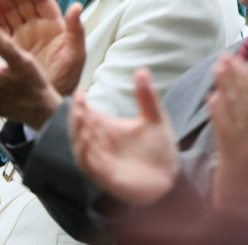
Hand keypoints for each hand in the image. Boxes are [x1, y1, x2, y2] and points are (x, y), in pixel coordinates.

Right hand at [0, 0, 85, 95]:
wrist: (49, 102)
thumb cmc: (68, 78)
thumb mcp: (76, 54)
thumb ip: (76, 30)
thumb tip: (77, 5)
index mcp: (55, 25)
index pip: (43, 0)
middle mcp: (38, 27)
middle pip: (24, 1)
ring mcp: (24, 35)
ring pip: (12, 10)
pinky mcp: (11, 46)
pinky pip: (2, 26)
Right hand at [70, 68, 179, 206]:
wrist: (170, 176)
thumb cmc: (159, 147)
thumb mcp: (154, 117)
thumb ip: (146, 95)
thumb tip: (142, 69)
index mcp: (108, 127)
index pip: (87, 113)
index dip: (80, 103)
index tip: (81, 91)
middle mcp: (100, 142)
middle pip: (79, 127)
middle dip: (77, 115)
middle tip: (80, 102)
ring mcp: (101, 159)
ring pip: (80, 145)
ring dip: (78, 132)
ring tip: (81, 117)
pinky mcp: (105, 176)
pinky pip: (89, 165)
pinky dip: (84, 153)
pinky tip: (86, 141)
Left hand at [208, 54, 247, 208]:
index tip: (240, 61)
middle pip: (243, 101)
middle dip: (233, 76)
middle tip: (223, 57)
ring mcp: (240, 147)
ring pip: (232, 112)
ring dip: (222, 88)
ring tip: (216, 68)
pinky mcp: (225, 157)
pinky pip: (220, 131)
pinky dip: (215, 113)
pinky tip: (210, 98)